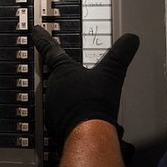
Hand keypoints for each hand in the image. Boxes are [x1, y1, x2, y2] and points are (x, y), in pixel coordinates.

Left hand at [32, 25, 139, 146]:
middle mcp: (54, 88)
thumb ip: (121, 54)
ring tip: (84, 100)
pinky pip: (62, 117)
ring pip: (59, 98)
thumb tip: (131, 39)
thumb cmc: (94, 103)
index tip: (36, 31)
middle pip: (55, 76)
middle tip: (70, 74)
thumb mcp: (112, 73)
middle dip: (63, 76)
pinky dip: (72, 116)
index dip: (43, 38)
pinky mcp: (56, 126)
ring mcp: (53, 108)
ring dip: (69, 98)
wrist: (89, 134)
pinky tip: (84, 118)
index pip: (50, 49)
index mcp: (63, 71)